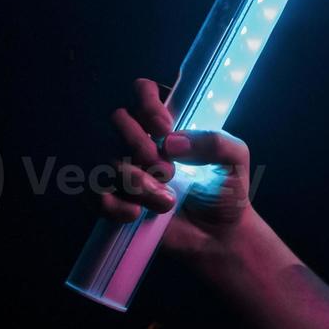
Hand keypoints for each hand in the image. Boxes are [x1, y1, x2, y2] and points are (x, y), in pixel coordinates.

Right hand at [95, 77, 255, 256]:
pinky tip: (136, 213)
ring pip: (107, 161)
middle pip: (117, 121)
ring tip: (166, 200)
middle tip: (168, 169)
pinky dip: (112, 205)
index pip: (143, 92)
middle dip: (140, 144)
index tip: (165, 127)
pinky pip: (92, 195)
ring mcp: (126, 171)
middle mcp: (143, 142)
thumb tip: (171, 142)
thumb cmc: (227, 192)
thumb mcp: (235, 160)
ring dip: (137, 182)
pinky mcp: (115, 201)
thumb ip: (215, 142)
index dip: (147, 103)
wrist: (219, 237)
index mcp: (170, 125)